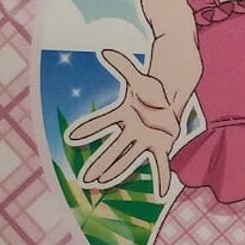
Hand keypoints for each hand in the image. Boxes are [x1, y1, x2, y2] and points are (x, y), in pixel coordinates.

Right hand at [66, 50, 178, 196]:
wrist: (173, 90)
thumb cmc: (154, 85)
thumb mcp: (140, 76)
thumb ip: (123, 66)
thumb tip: (105, 52)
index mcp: (125, 113)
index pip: (104, 121)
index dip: (90, 128)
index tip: (71, 136)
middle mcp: (132, 129)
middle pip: (115, 148)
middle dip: (101, 163)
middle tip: (86, 179)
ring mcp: (146, 138)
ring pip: (130, 158)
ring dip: (118, 171)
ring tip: (104, 185)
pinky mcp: (161, 144)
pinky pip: (161, 163)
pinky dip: (162, 176)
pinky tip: (161, 192)